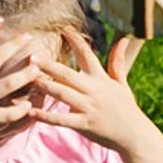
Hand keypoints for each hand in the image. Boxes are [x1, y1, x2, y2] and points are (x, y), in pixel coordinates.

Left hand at [31, 27, 158, 150]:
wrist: (134, 133)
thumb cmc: (125, 108)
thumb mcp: (122, 83)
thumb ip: (117, 62)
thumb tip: (124, 39)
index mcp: (101, 78)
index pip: (87, 55)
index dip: (76, 40)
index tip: (63, 28)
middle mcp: (93, 90)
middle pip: (68, 74)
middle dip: (49, 65)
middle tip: (32, 57)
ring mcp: (88, 107)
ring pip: (62, 94)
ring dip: (44, 86)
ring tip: (28, 79)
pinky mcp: (84, 124)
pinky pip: (62, 119)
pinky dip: (46, 116)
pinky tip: (31, 112)